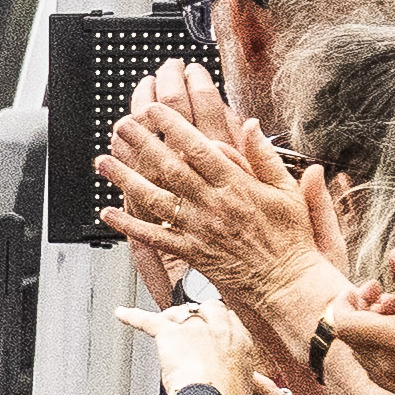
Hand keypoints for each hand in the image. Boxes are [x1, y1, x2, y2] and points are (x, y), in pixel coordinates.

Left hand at [100, 101, 322, 313]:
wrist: (287, 284)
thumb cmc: (290, 239)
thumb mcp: (287, 191)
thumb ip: (265, 157)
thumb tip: (251, 124)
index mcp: (237, 185)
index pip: (199, 148)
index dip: (173, 126)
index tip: (155, 110)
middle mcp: (213, 205)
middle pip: (170, 168)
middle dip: (142, 144)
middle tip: (122, 126)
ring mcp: (198, 229)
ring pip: (155, 199)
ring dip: (126, 179)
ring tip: (104, 161)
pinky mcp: (191, 251)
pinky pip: (154, 236)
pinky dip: (129, 225)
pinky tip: (109, 213)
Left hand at [119, 295, 258, 394]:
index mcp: (241, 345)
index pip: (231, 322)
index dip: (220, 324)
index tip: (215, 330)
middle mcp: (220, 331)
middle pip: (209, 308)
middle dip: (200, 312)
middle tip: (192, 321)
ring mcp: (195, 330)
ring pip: (181, 312)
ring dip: (172, 316)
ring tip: (165, 321)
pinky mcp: (170, 334)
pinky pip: (148, 320)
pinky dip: (133, 317)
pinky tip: (121, 314)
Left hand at [322, 247, 394, 394]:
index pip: (342, 322)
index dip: (347, 300)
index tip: (370, 286)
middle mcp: (387, 365)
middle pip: (351, 335)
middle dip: (362, 310)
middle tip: (387, 294)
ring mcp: (393, 382)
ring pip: (362, 352)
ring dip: (373, 329)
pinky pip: (377, 368)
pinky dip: (383, 348)